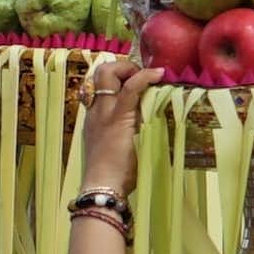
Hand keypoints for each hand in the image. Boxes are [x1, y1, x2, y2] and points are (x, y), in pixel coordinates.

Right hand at [78, 60, 157, 197]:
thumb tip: (150, 124)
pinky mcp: (118, 117)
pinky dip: (144, 77)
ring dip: (130, 69)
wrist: (103, 186)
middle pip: (100, 72)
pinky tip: (158, 74)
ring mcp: (104, 112)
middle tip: (140, 77)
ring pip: (108, 73)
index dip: (117, 77)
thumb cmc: (113, 175)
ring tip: (149, 77)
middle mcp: (96, 110)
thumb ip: (126, 132)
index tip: (135, 82)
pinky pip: (130, 88)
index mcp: (94, 117)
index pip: (100, 85)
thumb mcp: (116, 147)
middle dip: (121, 67)